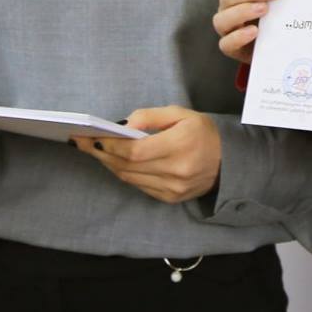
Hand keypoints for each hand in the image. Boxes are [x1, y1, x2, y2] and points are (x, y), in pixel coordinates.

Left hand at [72, 106, 222, 202]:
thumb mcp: (181, 114)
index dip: (110, 146)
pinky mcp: (171, 198)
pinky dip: (124, 173)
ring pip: (130, 178)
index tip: (90, 137)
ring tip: (94, 151)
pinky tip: (114, 162)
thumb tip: (123, 126)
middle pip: (128, 166)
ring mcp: (174, 189)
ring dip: (109, 164)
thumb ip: (150, 116)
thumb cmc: (203, 132)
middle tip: (81, 142)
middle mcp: (177, 171)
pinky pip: (139, 186)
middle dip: (102, 154)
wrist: (230, 161)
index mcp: (181, 145)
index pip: (135, 151)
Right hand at [212, 0, 281, 64]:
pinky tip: (254, 32)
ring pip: (223, 18)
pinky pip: (226, 43)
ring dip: (243, 11)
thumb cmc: (276, 16)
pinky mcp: (230, 47)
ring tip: (265, 9)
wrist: (273, 46)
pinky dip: (239, 37)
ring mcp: (226, 27)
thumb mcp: (280, 1)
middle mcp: (228, 5)